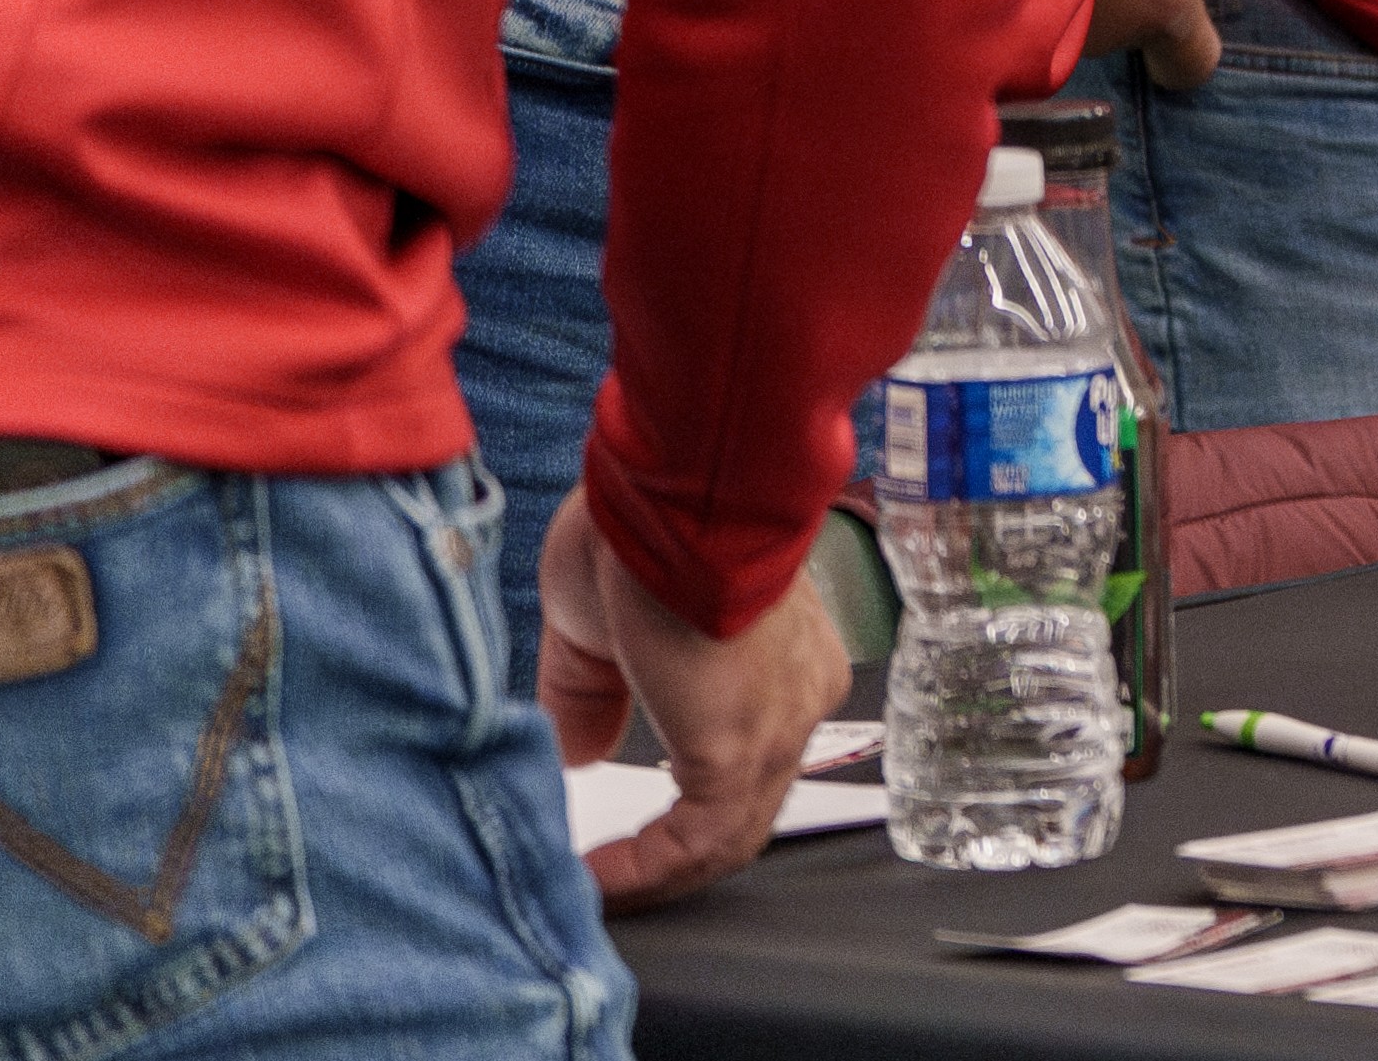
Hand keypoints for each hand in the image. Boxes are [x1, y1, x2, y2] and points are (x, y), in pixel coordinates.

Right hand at [536, 488, 848, 913]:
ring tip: (592, 889)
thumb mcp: (600, 624)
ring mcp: (776, 725)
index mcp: (777, 660)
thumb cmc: (645, 523)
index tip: (622, 831)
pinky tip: (595, 881)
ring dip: (656, 872)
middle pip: (744, 805)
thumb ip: (594, 694)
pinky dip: (645, 872)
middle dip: (671, 851)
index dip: (683, 805)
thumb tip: (582, 754)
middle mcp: (795, 696)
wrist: (677, 488)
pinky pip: (699, 842)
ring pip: (728, 833)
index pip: (745, 759)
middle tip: (605, 875)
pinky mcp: (738, 747)